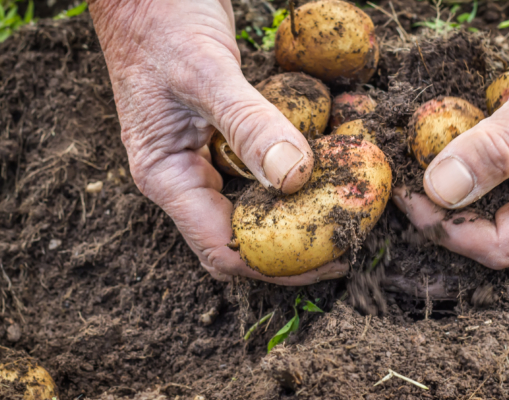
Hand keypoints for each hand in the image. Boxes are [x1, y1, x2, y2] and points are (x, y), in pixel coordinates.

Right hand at [88, 0, 347, 283]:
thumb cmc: (161, 20)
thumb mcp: (206, 72)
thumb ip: (249, 125)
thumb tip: (294, 179)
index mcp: (167, 177)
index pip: (223, 249)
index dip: (277, 266)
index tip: (331, 260)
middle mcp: (185, 176)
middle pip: (241, 238)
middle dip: (292, 249)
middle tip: (346, 243)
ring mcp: (204, 156)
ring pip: (255, 205)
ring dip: (296, 212)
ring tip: (344, 212)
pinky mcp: (224, 135)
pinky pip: (263, 167)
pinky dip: (294, 171)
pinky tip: (328, 164)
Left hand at [393, 0, 508, 286]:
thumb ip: (495, 147)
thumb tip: (440, 191)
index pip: (502, 245)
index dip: (448, 229)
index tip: (409, 195)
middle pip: (504, 248)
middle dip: (453, 232)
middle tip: (412, 197)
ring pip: (504, 222)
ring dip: (461, 210)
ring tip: (422, 181)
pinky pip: (506, 189)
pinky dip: (474, 183)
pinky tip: (448, 162)